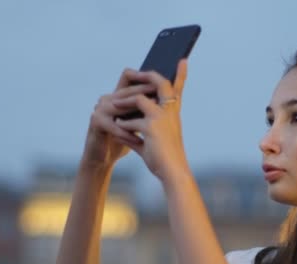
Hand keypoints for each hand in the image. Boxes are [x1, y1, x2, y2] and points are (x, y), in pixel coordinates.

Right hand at [80, 69, 156, 170]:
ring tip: (153, 116)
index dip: (143, 75)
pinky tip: (139, 140)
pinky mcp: (96, 123)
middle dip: (145, 91)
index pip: (129, 77)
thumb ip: (147, 108)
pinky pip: (115, 127)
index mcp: (118, 95)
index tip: (158, 77)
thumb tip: (171, 96)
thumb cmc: (122, 138)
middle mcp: (108, 99)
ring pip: (121, 106)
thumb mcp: (137, 121)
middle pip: (127, 90)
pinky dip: (128, 134)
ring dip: (138, 111)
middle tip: (160, 94)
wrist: (104, 157)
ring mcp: (101, 109)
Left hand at [110, 59, 189, 181]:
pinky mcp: (151, 127)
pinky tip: (117, 130)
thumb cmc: (165, 158)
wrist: (172, 171)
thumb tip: (123, 121)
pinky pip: (130, 120)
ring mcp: (161, 117)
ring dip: (124, 102)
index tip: (182, 60)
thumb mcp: (155, 139)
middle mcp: (170, 111)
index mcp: (174, 112)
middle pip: (160, 82)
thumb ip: (142, 127)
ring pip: (139, 99)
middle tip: (131, 73)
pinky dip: (122, 125)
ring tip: (114, 105)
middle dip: (145, 76)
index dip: (181, 74)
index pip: (178, 88)